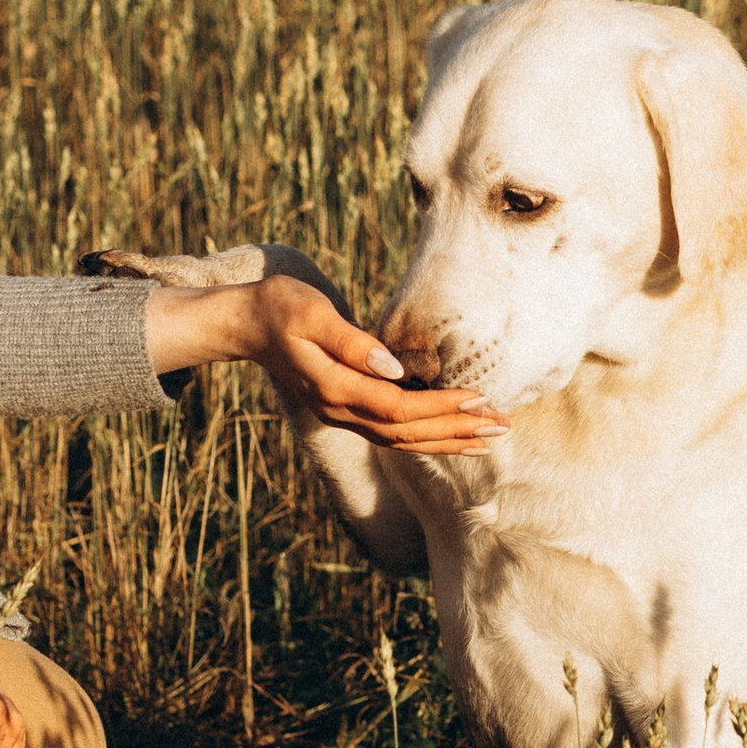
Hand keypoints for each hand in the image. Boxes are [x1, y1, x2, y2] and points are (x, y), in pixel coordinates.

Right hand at [144, 273, 503, 450]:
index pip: (399, 408)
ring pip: (402, 439)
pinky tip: (452, 433)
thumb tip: (392, 367)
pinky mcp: (346, 408)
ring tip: (489, 437)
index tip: (480, 399)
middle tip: (502, 426)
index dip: (441, 407)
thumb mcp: (310, 312)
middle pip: (407, 433)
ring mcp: (342, 414)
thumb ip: (350, 341)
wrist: (244, 323)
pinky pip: (393, 431)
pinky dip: (427, 435)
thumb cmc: (278, 307)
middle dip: (456, 431)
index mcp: (335, 389)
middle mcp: (340, 410)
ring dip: (447, 439)